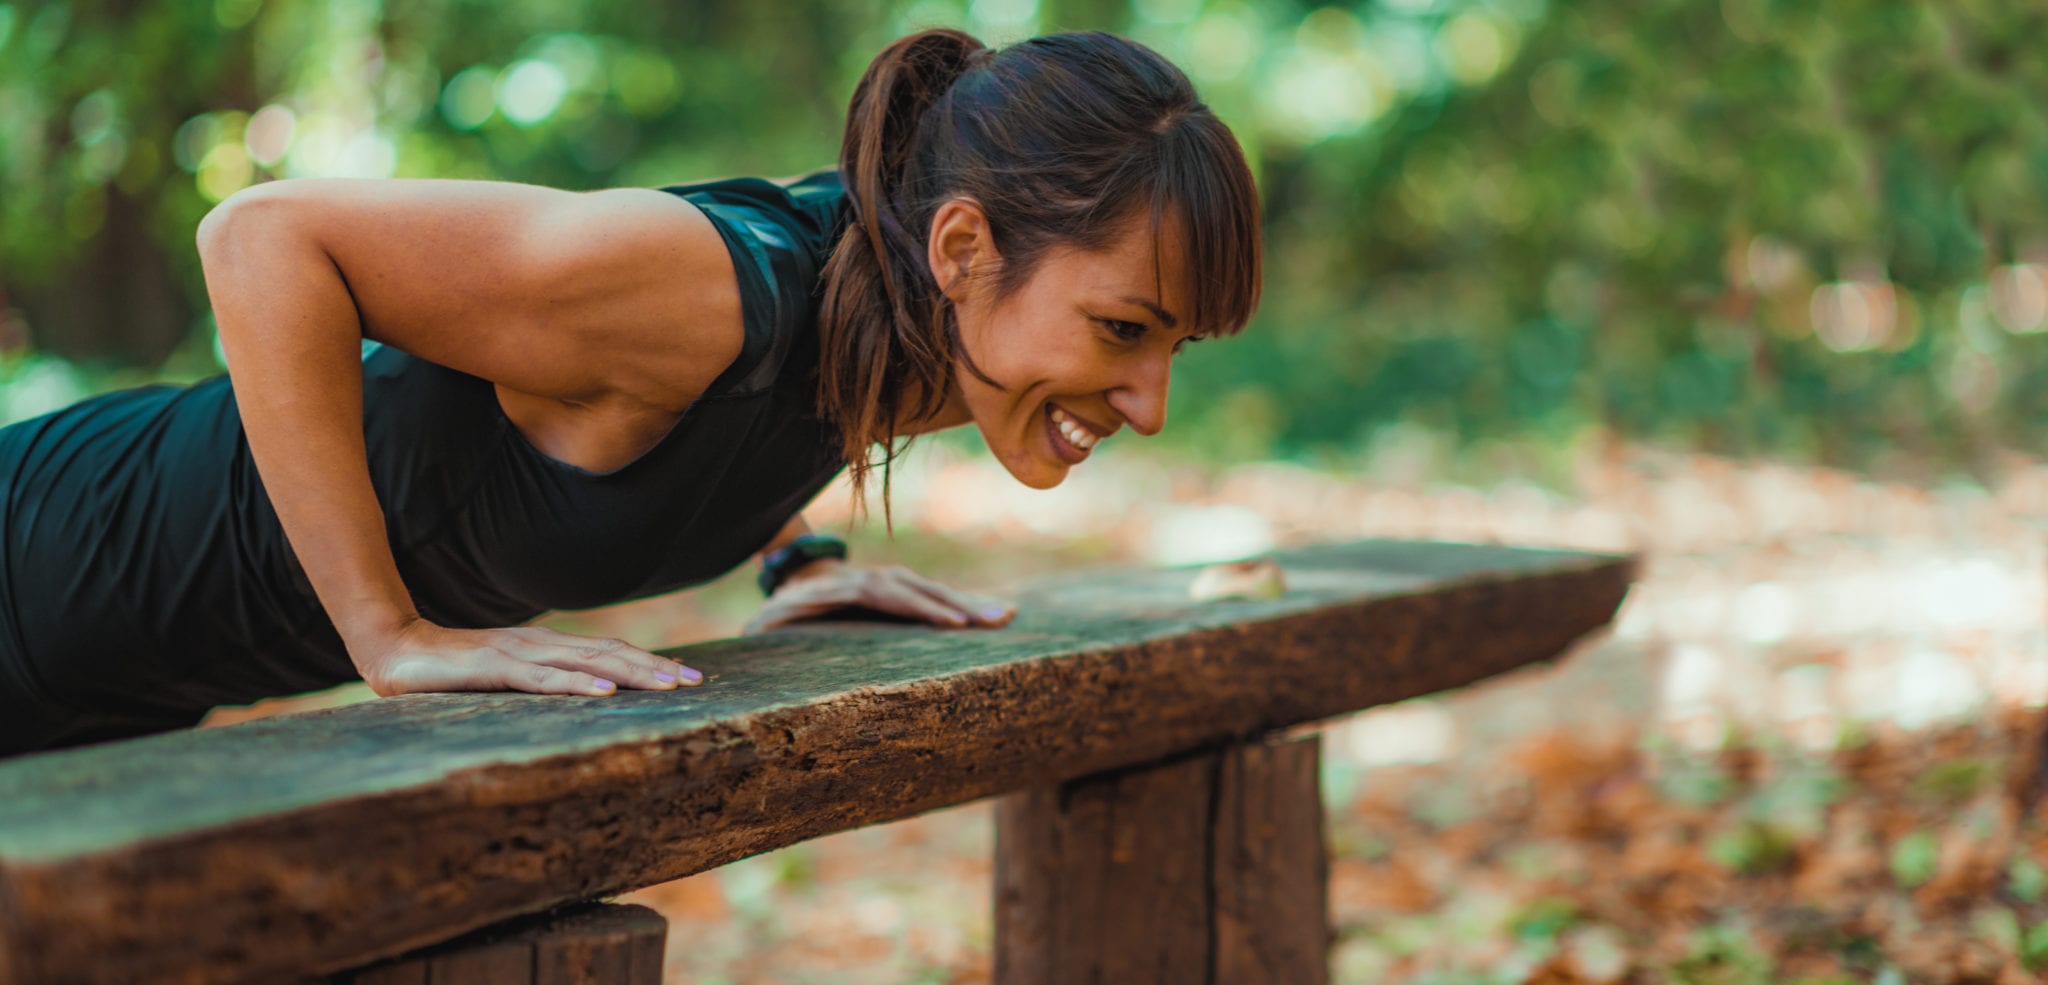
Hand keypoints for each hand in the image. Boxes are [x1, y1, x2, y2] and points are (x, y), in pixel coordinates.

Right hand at [351, 617, 701, 696]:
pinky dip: (576, 684)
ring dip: (630, 672)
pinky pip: (543, 678)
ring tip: (667, 685)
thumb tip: (573, 697)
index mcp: (544, 646)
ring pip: (586, 662)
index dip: (646, 662)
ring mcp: (518, 653)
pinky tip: (604, 692)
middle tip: (695, 681)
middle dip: (654, 666)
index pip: (606, 652)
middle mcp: (539, 643)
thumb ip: (535, 683)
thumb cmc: (448, 672)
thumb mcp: (503, 679)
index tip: (685, 675)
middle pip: (608, 653)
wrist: (394, 650)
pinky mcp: (494, 667)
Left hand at [742, 559, 1016, 634]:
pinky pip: (939, 594)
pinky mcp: (906, 587)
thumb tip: (754, 631)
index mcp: (846, 588)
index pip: (888, 596)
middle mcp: (877, 578)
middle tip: (998, 619)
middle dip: (961, 604)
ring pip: (936, 590)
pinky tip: (998, 614)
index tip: (951, 624)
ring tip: (1009, 616)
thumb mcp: (768, 619)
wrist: (799, 572)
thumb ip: (764, 626)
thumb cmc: (783, 609)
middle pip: (922, 589)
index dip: (919, 608)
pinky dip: (968, 603)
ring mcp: (894, 579)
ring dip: (972, 602)